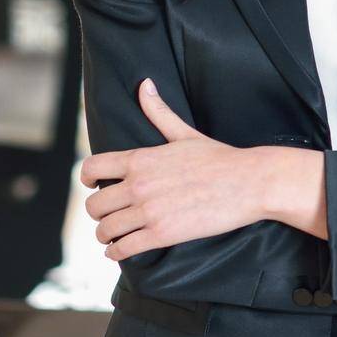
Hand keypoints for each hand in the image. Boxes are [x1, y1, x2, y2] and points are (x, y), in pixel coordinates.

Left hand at [82, 79, 323, 260]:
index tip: (92, 184)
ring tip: (113, 236)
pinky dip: (116, 252)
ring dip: (106, 235)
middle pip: (94, 205)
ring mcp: (149, 211)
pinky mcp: (162, 234)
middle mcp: (139, 185)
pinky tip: (121, 249)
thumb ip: (159, 112)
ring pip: (105, 229)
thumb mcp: (185, 134)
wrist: (250, 182)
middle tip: (110, 215)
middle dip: (98, 212)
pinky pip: (122, 248)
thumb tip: (144, 84)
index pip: (92, 168)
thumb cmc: (220, 158)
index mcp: (141, 159)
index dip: (86, 178)